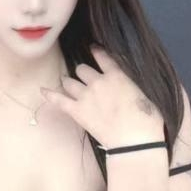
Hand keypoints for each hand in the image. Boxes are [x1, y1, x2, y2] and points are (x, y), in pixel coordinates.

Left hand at [40, 44, 163, 146]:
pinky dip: (49, 94)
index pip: (103, 57)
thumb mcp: (146, 95)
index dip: (97, 52)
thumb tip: (129, 83)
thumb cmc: (147, 120)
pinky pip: (58, 99)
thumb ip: (133, 85)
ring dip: (70, 82)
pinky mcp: (77, 111)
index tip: (93, 49)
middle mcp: (98, 81)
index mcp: (117, 76)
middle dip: (83, 72)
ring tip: (69, 84)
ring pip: (69, 82)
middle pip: (82, 68)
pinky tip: (43, 90)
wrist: (134, 141)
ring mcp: (85, 96)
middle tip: (85, 78)